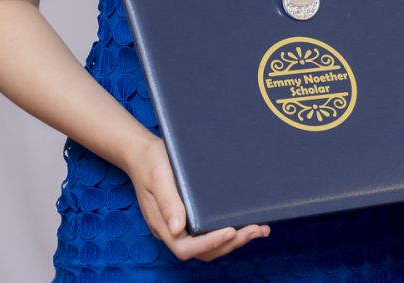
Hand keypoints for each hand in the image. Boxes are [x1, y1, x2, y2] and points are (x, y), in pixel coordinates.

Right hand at [124, 135, 268, 259]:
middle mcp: (173, 229)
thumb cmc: (151, 163)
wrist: (143, 153)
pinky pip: (210, 231)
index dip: (210, 243)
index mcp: (162, 224)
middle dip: (231, 243)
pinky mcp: (191, 216)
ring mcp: (182, 225)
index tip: (231, 231)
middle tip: (257, 230)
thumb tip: (177, 229)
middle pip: (203, 250)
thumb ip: (168, 203)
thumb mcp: (158, 178)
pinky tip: (247, 222)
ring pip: (209, 244)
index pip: (185, 247)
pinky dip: (230, 231)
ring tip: (260, 229)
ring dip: (234, 240)